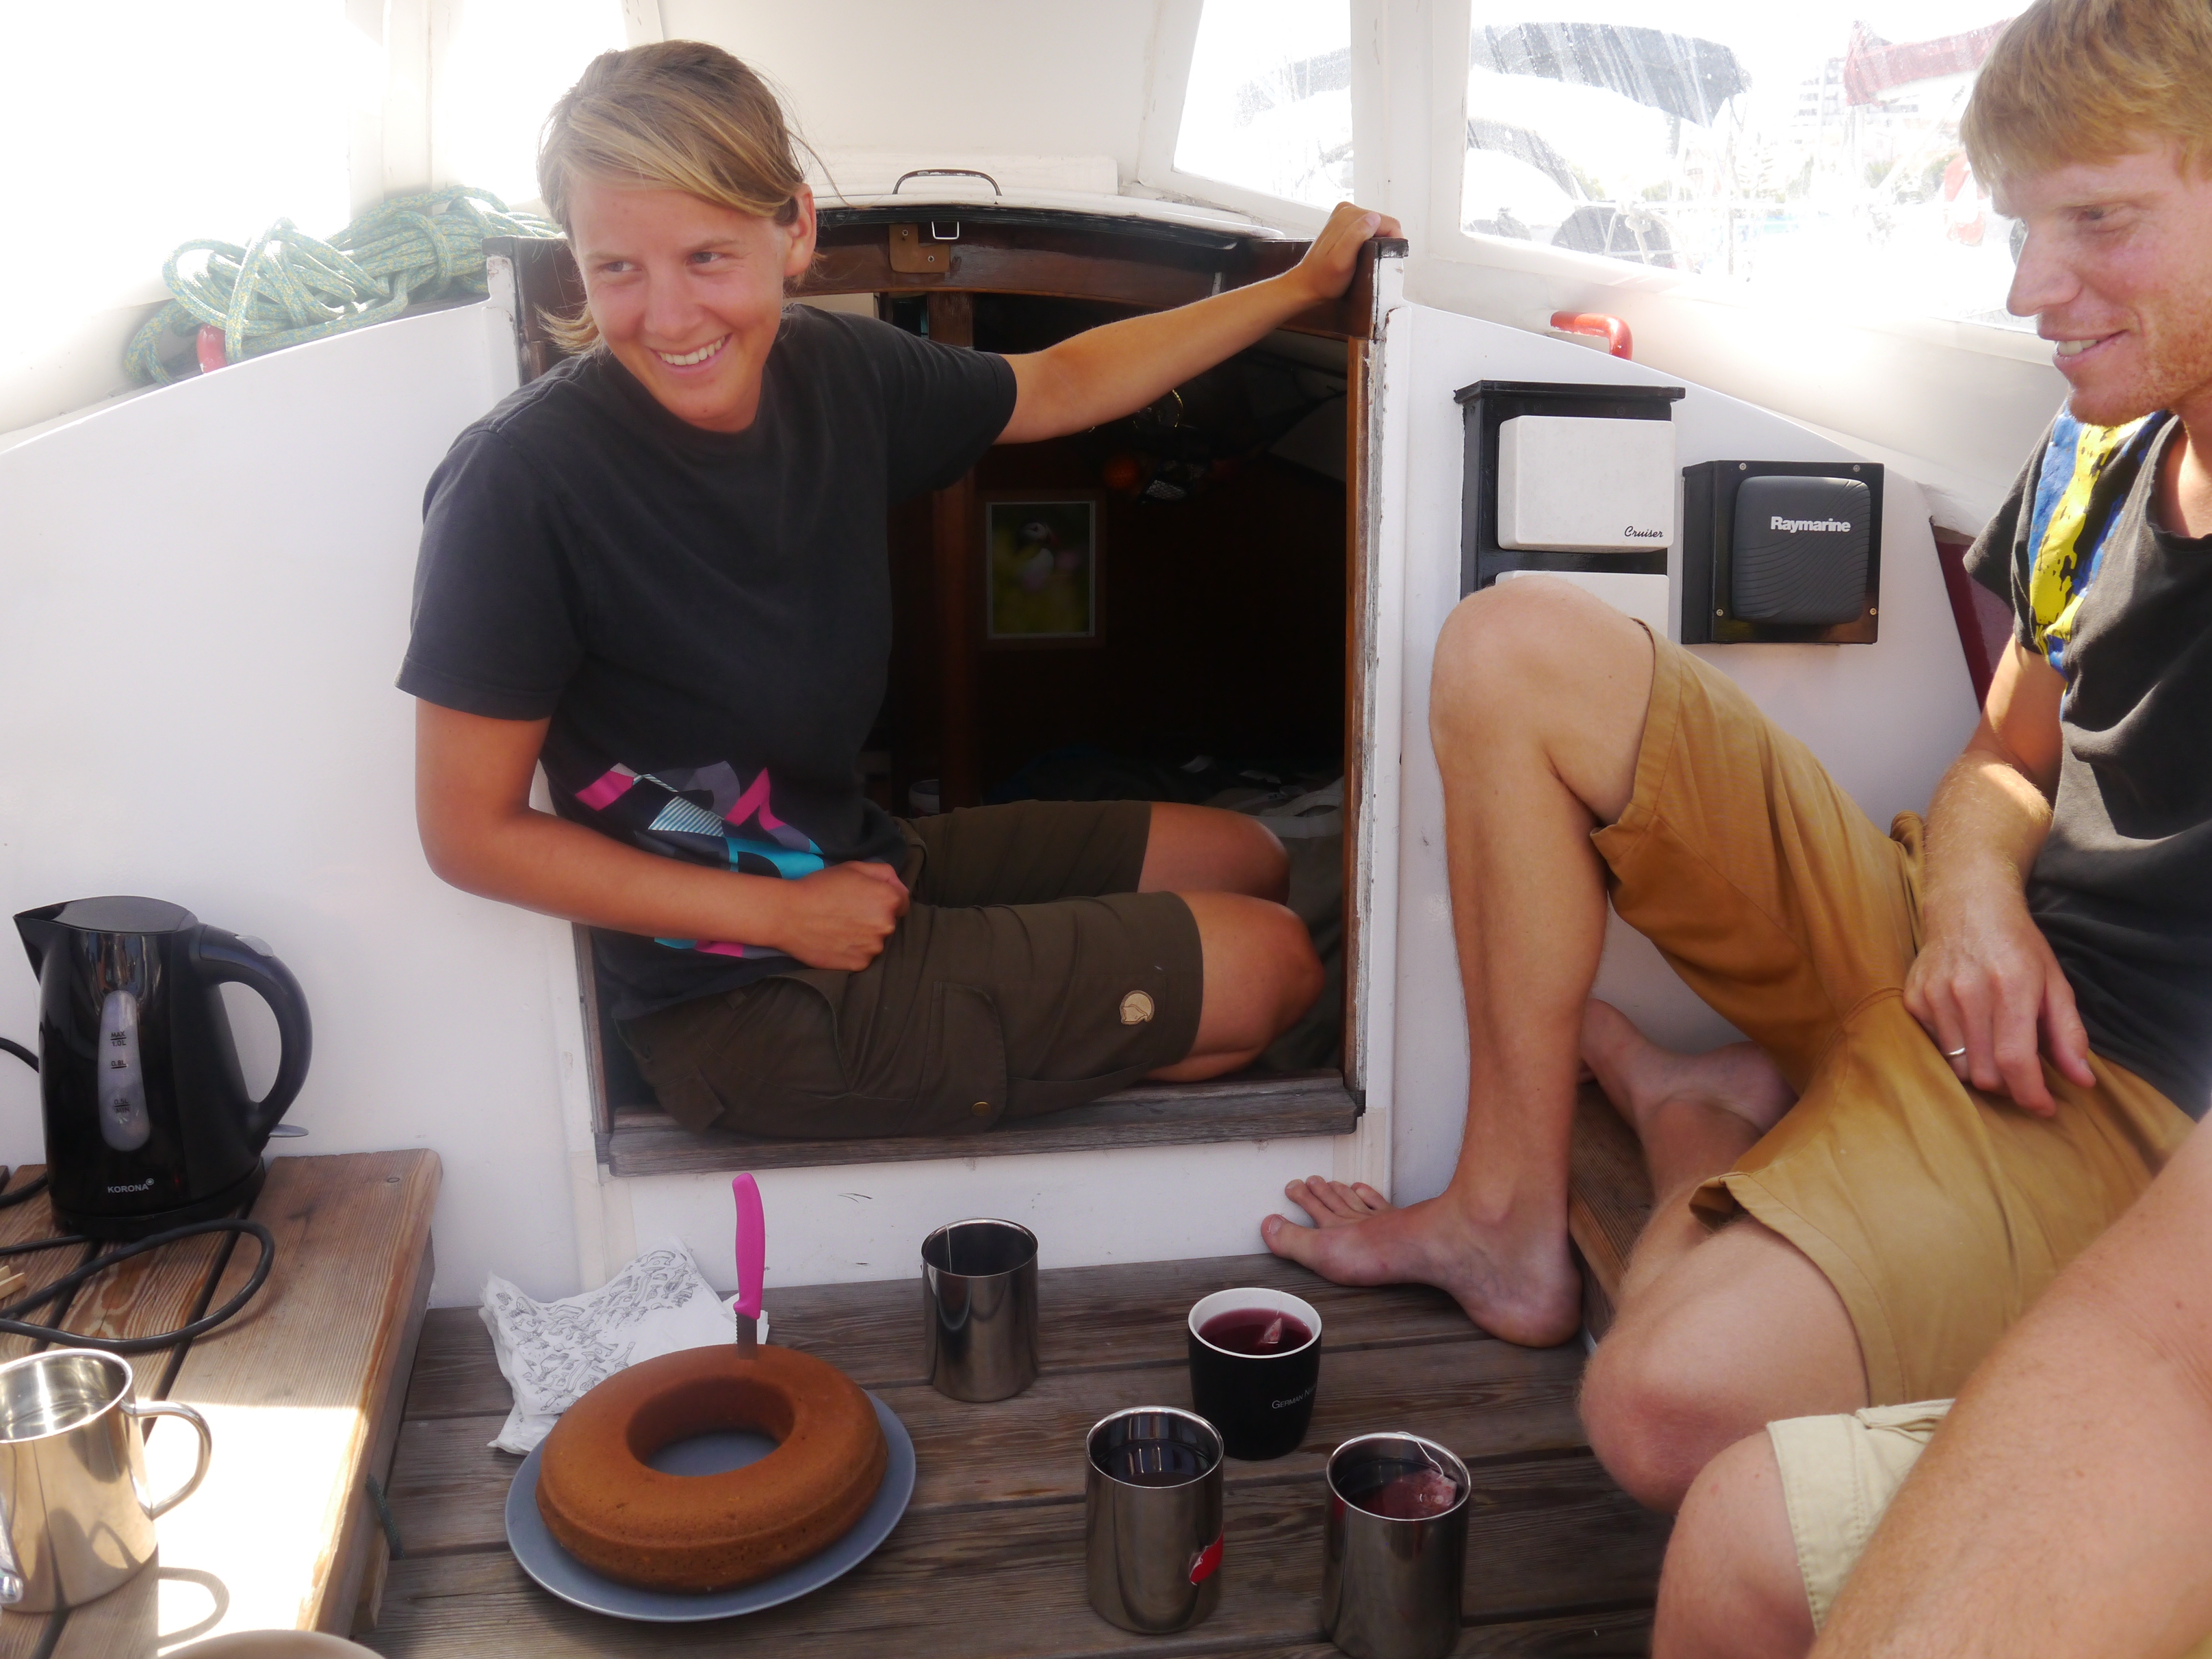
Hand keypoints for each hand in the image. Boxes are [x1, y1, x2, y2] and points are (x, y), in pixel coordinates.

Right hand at [764, 861, 909, 970]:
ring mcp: (873, 948)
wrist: (789, 914)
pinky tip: (836, 940)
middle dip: (875, 917)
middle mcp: (887, 925)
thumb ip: (883, 873)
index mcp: (889, 899)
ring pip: (876, 941)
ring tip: (840, 927)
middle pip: (889, 922)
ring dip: (865, 936)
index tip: (866, 900)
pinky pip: (862, 956)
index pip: (902, 902)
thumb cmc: (820, 886)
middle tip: (849, 912)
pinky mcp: (859, 964)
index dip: (884, 899)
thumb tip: (898, 886)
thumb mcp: (854, 867)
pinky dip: (853, 950)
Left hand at [1284, 201, 1403, 305]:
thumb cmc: (1325, 279)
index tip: (1388, 260)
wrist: (1308, 284)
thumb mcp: (1342, 261)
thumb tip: (1374, 218)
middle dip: (1385, 241)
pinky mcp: (1345, 222)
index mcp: (1349, 216)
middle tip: (1377, 262)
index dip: (1394, 242)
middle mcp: (1348, 210)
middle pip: (1383, 223)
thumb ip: (1356, 236)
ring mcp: (1346, 215)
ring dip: (1378, 242)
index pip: (1387, 222)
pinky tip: (1363, 253)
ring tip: (1369, 259)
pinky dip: (1371, 241)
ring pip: (1377, 226)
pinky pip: (1368, 229)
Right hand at [1904, 883, 2094, 1114]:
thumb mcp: (2054, 983)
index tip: (2045, 1107)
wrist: (1967, 905)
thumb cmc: (2018, 944)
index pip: (2015, 1061)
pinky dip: (1957, 1051)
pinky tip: (1970, 1030)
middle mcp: (1968, 992)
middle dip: (2009, 1086)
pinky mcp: (1914, 999)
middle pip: (1985, 1073)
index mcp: (2011, 987)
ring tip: (1996, 1054)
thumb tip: (2083, 1081)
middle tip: (2023, 1076)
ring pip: (1958, 1067)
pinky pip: (1937, 1047)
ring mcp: (1935, 996)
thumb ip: (2069, 1034)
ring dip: (1982, 1072)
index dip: (2031, 1094)